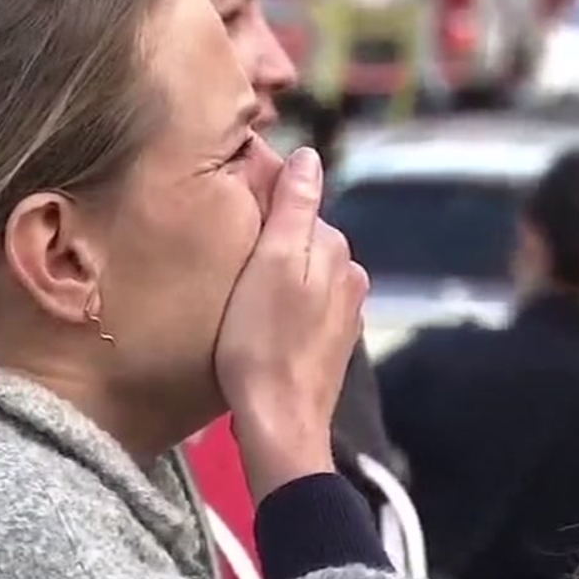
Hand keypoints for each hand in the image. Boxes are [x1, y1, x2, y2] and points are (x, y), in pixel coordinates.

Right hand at [215, 148, 368, 500]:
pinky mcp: (332, 346)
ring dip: (276, 279)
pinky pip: (304, 308)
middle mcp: (350, 278)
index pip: (298, 207)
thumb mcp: (270, 264)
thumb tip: (309, 155)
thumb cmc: (262, 342)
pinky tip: (260, 325)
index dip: (262, 210)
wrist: (279, 423)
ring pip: (302, 276)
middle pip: (301, 242)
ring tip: (239, 297)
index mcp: (335, 250)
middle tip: (227, 263)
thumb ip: (293, 207)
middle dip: (271, 245)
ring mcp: (345, 315)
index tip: (228, 223)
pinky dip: (284, 309)